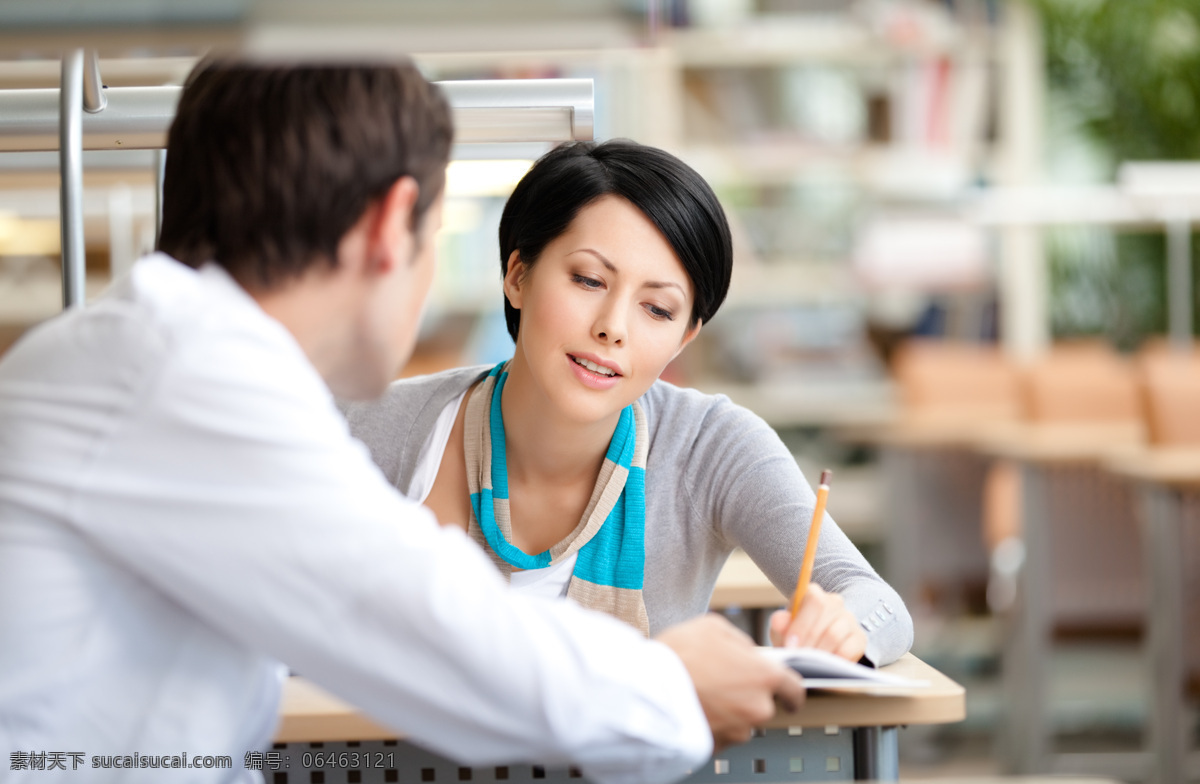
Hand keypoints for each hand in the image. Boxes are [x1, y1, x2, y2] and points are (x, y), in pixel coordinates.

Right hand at [656, 613, 805, 750]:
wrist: (647, 690)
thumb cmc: (679, 655)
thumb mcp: (713, 627)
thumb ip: (741, 642)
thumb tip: (748, 653)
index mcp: (764, 676)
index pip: (794, 689)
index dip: (791, 691)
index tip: (788, 695)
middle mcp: (757, 708)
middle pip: (763, 705)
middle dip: (746, 695)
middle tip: (719, 681)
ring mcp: (738, 731)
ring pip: (741, 721)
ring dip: (728, 710)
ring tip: (701, 692)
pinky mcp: (717, 747)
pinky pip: (721, 734)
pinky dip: (712, 723)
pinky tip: (694, 706)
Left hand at [768, 584, 866, 662]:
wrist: (815, 648)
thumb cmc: (796, 636)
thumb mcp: (783, 631)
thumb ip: (780, 625)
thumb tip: (780, 620)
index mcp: (813, 594)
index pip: (813, 600)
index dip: (801, 623)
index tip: (791, 645)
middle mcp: (834, 602)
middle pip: (825, 614)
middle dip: (808, 639)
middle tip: (799, 658)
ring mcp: (848, 619)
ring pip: (835, 633)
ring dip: (819, 651)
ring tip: (809, 664)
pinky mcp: (859, 638)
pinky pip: (848, 649)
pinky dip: (834, 660)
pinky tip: (825, 667)